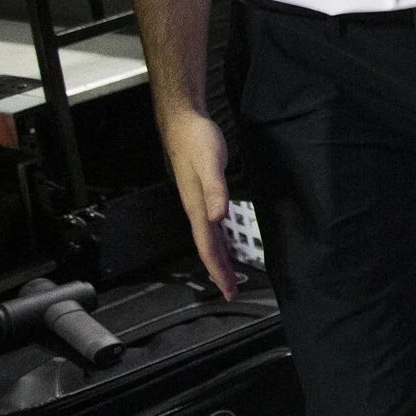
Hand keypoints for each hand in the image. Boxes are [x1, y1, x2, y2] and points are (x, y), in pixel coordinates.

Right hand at [161, 108, 238, 299]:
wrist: (183, 124)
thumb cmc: (197, 141)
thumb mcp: (210, 163)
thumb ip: (215, 189)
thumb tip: (218, 217)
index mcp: (197, 208)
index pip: (208, 246)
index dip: (218, 269)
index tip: (228, 289)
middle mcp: (196, 209)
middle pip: (208, 248)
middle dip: (219, 271)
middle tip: (232, 292)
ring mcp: (198, 203)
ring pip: (209, 239)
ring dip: (219, 259)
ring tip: (230, 276)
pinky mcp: (203, 195)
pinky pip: (210, 226)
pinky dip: (219, 240)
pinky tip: (224, 240)